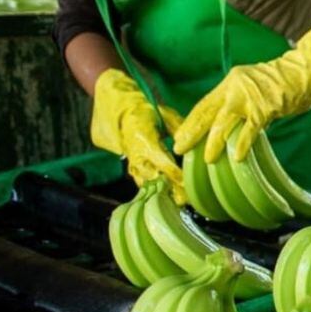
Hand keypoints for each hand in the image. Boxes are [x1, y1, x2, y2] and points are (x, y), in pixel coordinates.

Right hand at [91, 68, 183, 197]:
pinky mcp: (132, 165)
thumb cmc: (145, 110)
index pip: (162, 161)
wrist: (118, 109)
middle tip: (186, 200)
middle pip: (155, 177)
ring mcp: (132, 161)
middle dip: (170, 189)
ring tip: (178, 202)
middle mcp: (136, 153)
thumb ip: (178, 127)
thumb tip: (192, 140)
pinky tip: (165, 198)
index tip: (187, 182)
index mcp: (144, 139)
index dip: (174, 173)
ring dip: (162, 192)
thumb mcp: (164, 113)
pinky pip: (141, 181)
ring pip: (146, 182)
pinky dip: (152, 190)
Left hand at [173, 7, 310, 161]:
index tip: (180, 137)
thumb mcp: (256, 89)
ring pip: (223, 121)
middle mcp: (235, 86)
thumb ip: (243, 105)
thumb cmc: (286, 84)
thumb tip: (232, 127)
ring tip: (207, 159)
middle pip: (207, 112)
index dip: (192, 122)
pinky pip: (250, 129)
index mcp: (231, 82)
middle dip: (192, 132)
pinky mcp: (265, 107)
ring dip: (213, 142)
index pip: (205, 104)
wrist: (307, 69)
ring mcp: (249, 96)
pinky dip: (242, 144)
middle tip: (179, 148)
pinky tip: (236, 157)